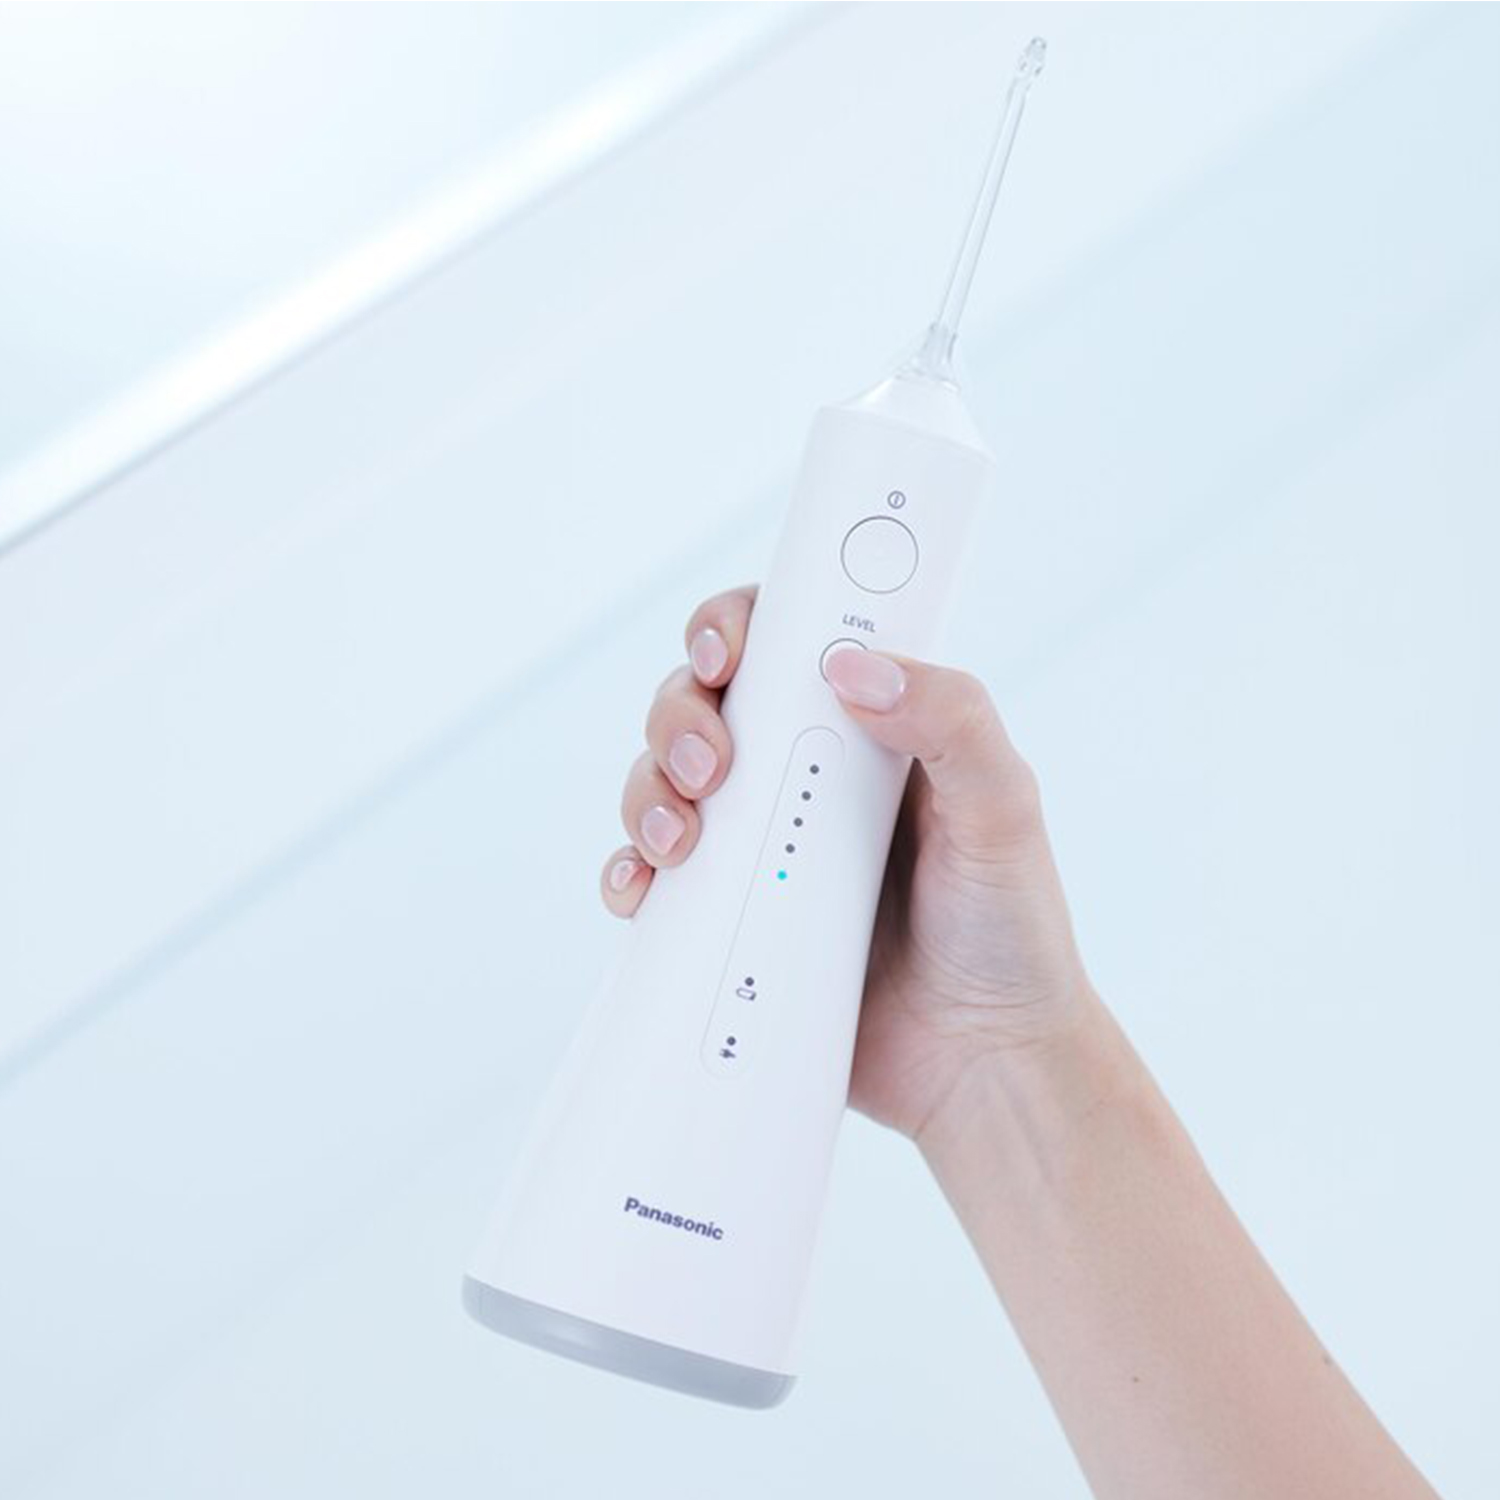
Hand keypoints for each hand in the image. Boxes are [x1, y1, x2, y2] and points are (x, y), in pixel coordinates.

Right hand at [598, 585, 1094, 1138]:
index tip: (725, 651)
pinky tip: (641, 892)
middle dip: (682, 715)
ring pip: (665, 782)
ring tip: (678, 841)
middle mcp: (804, 777)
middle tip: (712, 767)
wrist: (982, 1064)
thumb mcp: (1005, 811)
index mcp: (867, 732)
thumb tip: (852, 668)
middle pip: (706, 705)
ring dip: (647, 791)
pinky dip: (629, 873)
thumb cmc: (1009, 931)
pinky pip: (653, 877)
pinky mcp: (729, 916)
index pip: (785, 645)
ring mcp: (761, 847)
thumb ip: (953, 721)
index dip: (737, 627)